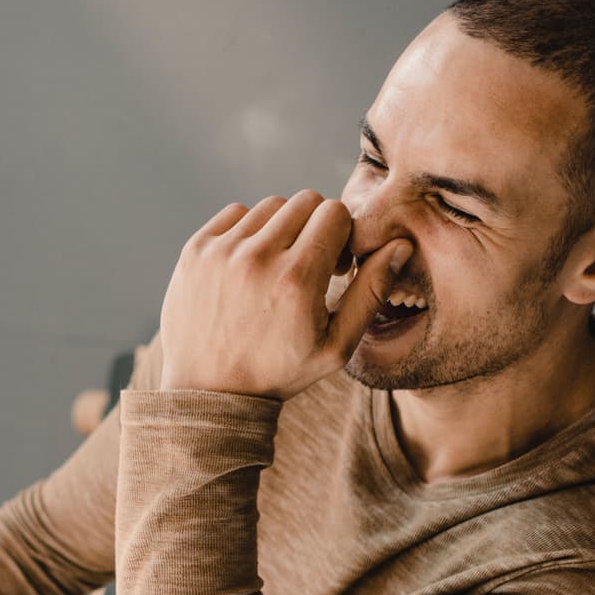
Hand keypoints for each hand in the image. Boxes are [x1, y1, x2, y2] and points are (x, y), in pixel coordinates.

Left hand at [157, 190, 410, 398]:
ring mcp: (221, 251)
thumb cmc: (279, 372)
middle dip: (316, 226)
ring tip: (278, 267)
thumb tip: (399, 245)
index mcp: (297, 280)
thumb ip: (371, 292)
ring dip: (282, 228)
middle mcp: (257, 258)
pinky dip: (248, 231)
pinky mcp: (195, 250)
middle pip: (305, 201)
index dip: (342, 235)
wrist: (209, 392)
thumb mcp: (336, 346)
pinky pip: (234, 213)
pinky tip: (250, 265)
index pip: (335, 212)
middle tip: (310, 263)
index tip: (334, 263)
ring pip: (270, 206)